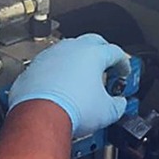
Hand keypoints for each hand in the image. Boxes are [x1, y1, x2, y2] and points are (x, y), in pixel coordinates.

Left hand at [8, 34, 130, 137]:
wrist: (41, 117)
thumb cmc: (71, 109)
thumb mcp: (108, 111)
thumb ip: (118, 104)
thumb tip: (118, 104)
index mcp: (93, 54)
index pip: (115, 52)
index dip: (124, 63)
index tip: (124, 73)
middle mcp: (70, 49)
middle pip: (92, 42)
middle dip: (102, 54)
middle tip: (107, 68)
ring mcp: (49, 56)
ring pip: (68, 51)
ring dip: (78, 62)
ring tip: (83, 80)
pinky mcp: (33, 68)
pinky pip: (50, 65)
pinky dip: (59, 73)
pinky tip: (63, 88)